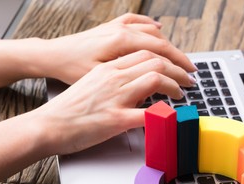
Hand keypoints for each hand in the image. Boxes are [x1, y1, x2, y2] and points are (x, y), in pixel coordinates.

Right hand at [34, 50, 194, 154]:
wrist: (48, 124)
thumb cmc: (69, 108)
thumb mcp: (92, 83)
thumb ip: (114, 79)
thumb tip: (134, 83)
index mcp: (108, 68)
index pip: (145, 53)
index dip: (167, 58)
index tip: (176, 66)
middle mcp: (114, 77)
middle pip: (155, 62)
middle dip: (178, 69)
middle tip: (188, 79)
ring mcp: (115, 97)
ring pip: (155, 79)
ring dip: (175, 86)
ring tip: (182, 93)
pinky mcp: (116, 119)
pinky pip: (148, 113)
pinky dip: (164, 114)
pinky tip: (172, 116)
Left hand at [42, 13, 195, 84]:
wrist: (52, 56)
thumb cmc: (72, 71)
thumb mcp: (101, 81)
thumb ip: (130, 91)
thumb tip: (156, 102)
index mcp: (121, 44)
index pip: (160, 55)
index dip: (177, 69)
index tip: (188, 81)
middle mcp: (121, 32)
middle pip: (160, 43)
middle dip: (179, 59)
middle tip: (191, 72)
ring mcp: (116, 28)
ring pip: (151, 32)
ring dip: (169, 45)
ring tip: (179, 58)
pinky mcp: (110, 28)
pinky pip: (137, 22)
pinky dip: (150, 25)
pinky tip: (158, 28)